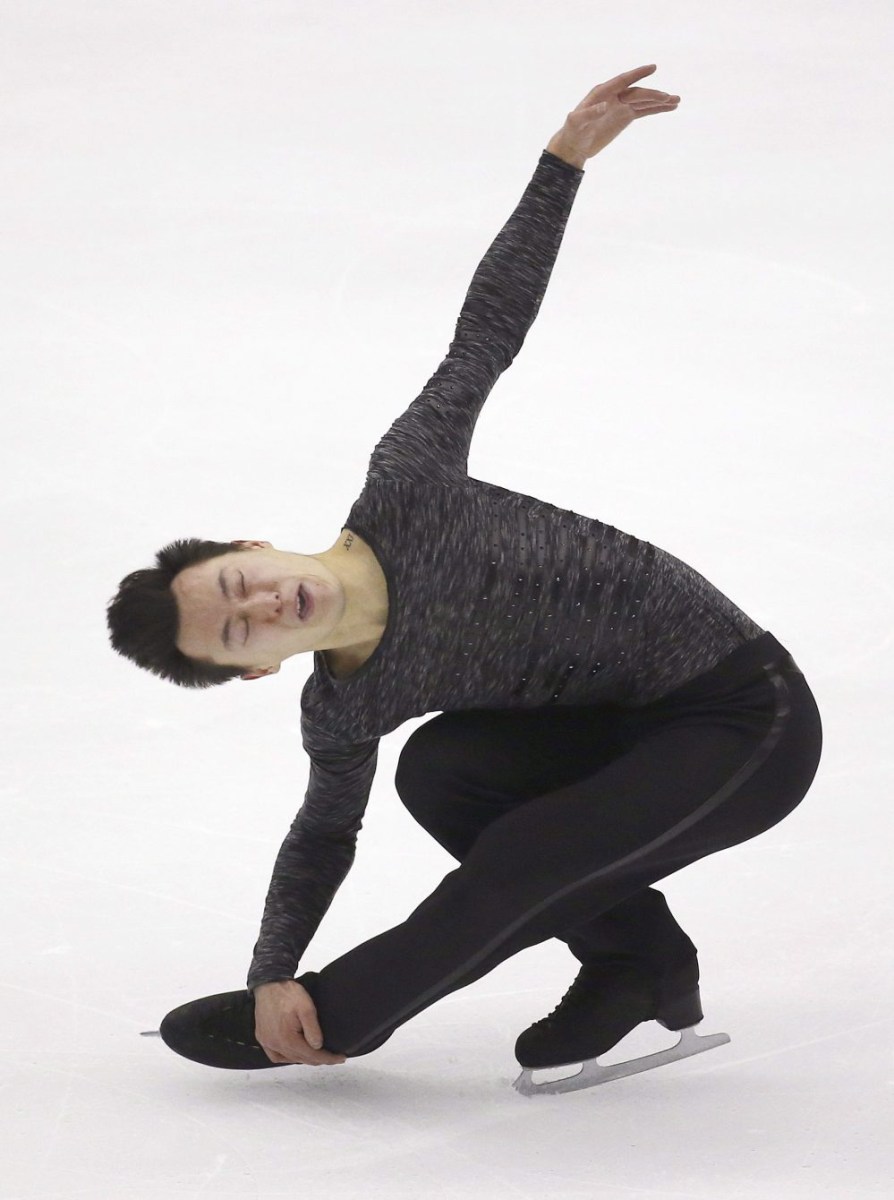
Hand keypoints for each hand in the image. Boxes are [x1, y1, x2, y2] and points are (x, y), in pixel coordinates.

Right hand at [253, 979, 346, 1065]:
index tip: (340, 1057)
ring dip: (304, 1058)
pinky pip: (276, 1056)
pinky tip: (295, 1053)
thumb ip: (312, 1029)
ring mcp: (267, 1042)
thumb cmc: (288, 994)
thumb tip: (318, 1046)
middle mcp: (276, 1044)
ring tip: (317, 1054)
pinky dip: (287, 1057)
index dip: (328, 1058)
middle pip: (301, 1059)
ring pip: (290, 1058)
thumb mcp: (306, 1008)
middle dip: (319, 1059)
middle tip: (332, 1056)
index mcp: (288, 1039)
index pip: (312, 1056)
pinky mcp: (262, 1038)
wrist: (269, 983)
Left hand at [547, 64, 679, 166]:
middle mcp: (614, 96)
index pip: (623, 80)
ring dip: (660, 101)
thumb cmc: (572, 131)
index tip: (653, 68)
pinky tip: (670, 108)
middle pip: (637, 93)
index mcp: (603, 92)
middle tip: (668, 98)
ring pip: (644, 101)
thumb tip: (604, 107)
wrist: (574, 144)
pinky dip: (656, 109)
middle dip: (653, 95)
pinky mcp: (625, 117)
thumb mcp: (576, 122)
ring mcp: (621, 106)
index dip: (638, 74)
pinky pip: (644, 111)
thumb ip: (589, 113)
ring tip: (677, 101)